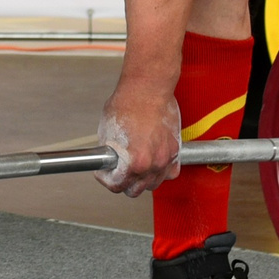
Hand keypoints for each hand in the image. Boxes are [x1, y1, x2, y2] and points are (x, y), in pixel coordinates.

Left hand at [93, 82, 181, 198]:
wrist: (148, 88)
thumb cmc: (127, 103)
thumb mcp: (107, 132)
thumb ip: (109, 153)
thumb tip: (108, 162)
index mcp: (134, 161)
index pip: (117, 186)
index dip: (105, 179)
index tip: (103, 174)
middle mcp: (152, 164)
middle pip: (135, 190)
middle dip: (123, 182)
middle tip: (116, 172)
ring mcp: (165, 158)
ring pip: (153, 184)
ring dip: (142, 179)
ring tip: (134, 168)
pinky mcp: (175, 151)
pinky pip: (169, 173)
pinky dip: (160, 172)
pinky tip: (152, 164)